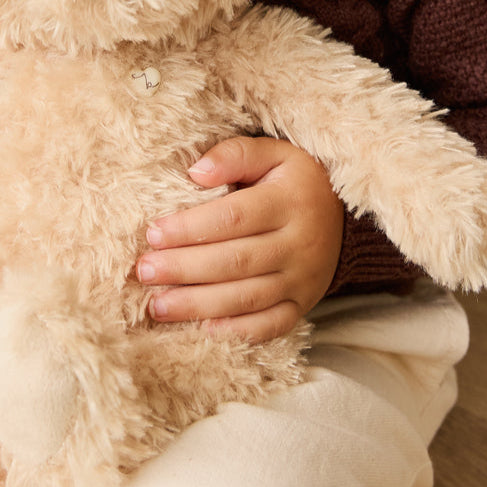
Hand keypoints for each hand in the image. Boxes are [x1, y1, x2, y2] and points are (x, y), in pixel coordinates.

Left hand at [135, 136, 343, 343]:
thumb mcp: (273, 153)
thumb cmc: (292, 180)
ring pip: (248, 298)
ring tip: (157, 305)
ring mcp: (303, 279)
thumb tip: (196, 171)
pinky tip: (202, 330)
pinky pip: (271, 325)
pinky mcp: (303, 305)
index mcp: (290, 201)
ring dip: (199, 305)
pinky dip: (237, 332)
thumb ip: (235, 155)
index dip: (191, 227)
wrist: (342, 215)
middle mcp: (300, 244)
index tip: (153, 233)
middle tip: (145, 271)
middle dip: (185, 269)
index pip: (234, 218)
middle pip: (236, 261)